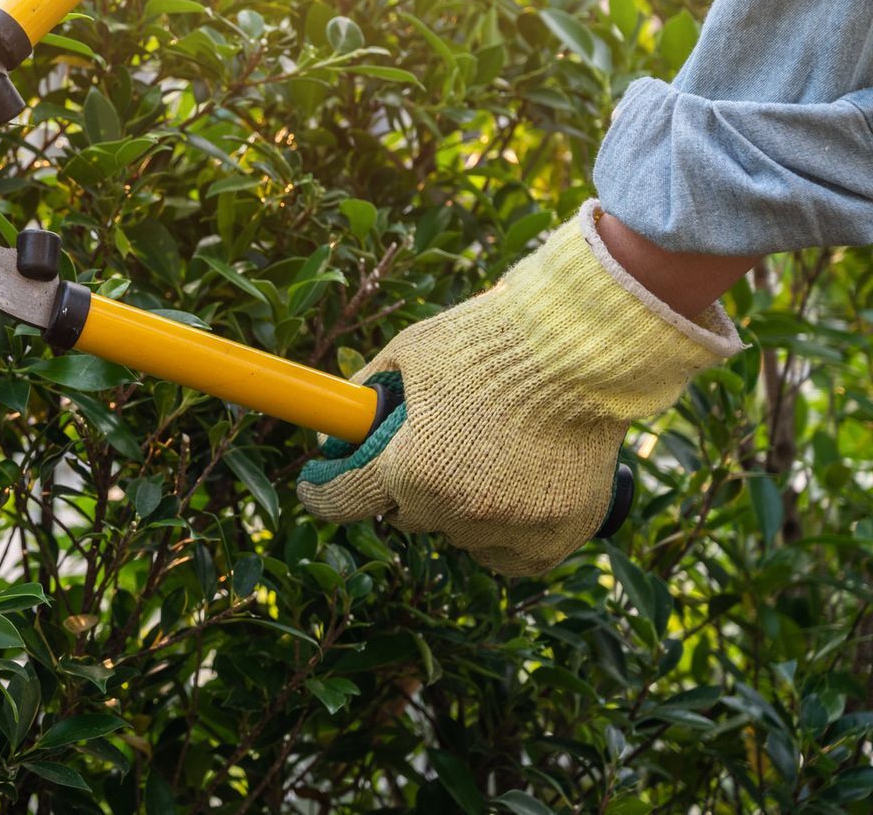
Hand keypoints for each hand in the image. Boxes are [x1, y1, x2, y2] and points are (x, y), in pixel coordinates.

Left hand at [295, 201, 740, 574]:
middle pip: (406, 517)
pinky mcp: (557, 537)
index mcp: (410, 469)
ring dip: (460, 509)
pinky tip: (513, 492)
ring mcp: (510, 528)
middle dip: (407, 486)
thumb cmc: (490, 343)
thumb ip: (367, 390)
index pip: (342, 502)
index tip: (318, 485)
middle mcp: (457, 509)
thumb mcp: (410, 353)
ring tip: (486, 458)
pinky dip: (506, 533)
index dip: (325, 490)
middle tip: (430, 450)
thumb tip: (339, 420)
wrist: (581, 349)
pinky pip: (510, 556)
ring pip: (460, 536)